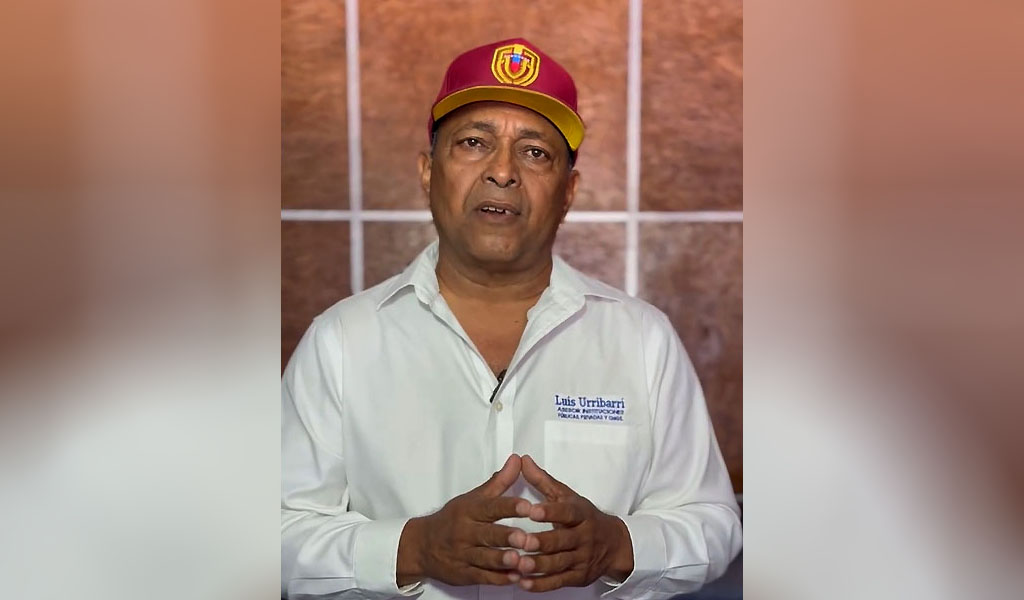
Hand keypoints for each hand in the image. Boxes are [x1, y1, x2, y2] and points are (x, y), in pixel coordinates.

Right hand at [397, 454, 531, 585]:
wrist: (421, 546)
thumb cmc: (452, 519)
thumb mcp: (473, 498)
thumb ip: (499, 482)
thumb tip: (517, 460)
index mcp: (469, 511)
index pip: (491, 507)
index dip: (509, 507)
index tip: (528, 506)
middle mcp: (465, 532)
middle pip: (487, 534)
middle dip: (506, 537)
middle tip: (525, 538)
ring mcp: (463, 555)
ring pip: (485, 559)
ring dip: (503, 561)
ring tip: (521, 561)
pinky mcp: (464, 574)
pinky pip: (482, 578)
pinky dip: (499, 579)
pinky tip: (515, 578)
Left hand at [510, 455, 633, 591]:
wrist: (614, 545)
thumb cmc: (584, 517)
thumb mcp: (568, 497)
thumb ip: (543, 481)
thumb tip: (522, 460)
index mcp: (581, 514)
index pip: (567, 512)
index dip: (550, 512)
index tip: (532, 511)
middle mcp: (583, 537)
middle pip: (562, 541)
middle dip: (542, 542)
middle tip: (522, 541)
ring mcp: (581, 559)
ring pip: (559, 563)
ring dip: (538, 565)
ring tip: (519, 564)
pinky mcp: (578, 577)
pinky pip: (558, 582)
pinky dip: (541, 584)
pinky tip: (523, 582)